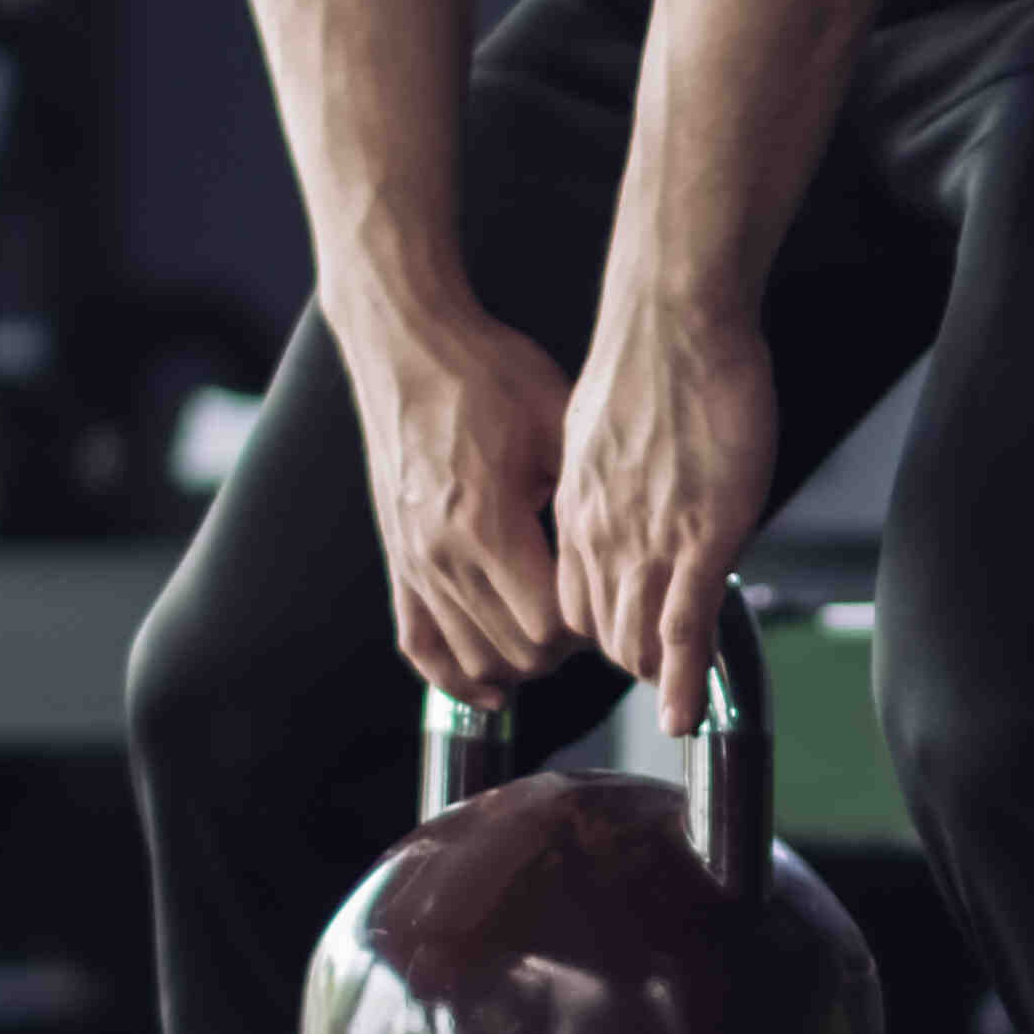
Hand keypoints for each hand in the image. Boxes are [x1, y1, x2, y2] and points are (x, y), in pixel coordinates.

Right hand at [347, 307, 573, 706]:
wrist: (408, 346)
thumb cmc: (485, 373)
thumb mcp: (557, 423)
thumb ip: (586, 494)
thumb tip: (636, 543)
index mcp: (487, 523)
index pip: (549, 625)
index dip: (588, 626)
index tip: (609, 601)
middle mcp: (443, 554)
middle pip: (516, 651)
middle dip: (564, 650)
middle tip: (592, 619)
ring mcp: (414, 562)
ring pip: (473, 658)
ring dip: (520, 663)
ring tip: (553, 639)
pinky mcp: (397, 560)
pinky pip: (419, 645)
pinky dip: (454, 677)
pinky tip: (489, 688)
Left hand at [554, 309, 775, 734]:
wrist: (673, 317)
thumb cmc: (651, 354)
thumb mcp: (603, 425)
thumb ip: (608, 469)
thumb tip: (621, 480)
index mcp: (578, 506)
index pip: (571, 597)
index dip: (594, 629)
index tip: (620, 640)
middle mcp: (600, 534)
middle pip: (599, 630)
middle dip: (626, 662)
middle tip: (658, 680)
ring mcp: (647, 541)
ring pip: (635, 639)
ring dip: (656, 678)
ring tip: (678, 704)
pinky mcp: (698, 540)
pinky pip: (683, 631)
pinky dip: (685, 682)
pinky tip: (687, 714)